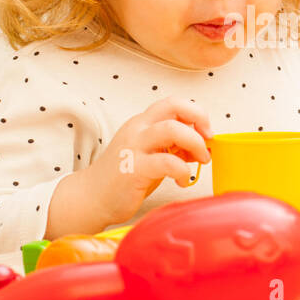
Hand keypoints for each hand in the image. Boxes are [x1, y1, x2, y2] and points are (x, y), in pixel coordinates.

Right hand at [50, 97, 211, 235]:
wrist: (92, 197)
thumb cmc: (124, 176)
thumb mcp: (151, 154)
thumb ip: (173, 146)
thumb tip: (202, 144)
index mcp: (142, 123)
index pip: (173, 103)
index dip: (196, 112)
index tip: (206, 132)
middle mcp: (138, 129)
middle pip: (174, 106)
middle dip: (200, 121)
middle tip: (207, 142)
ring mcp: (134, 147)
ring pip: (172, 129)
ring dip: (195, 143)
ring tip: (200, 161)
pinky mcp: (134, 169)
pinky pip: (167, 162)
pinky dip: (183, 170)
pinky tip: (182, 181)